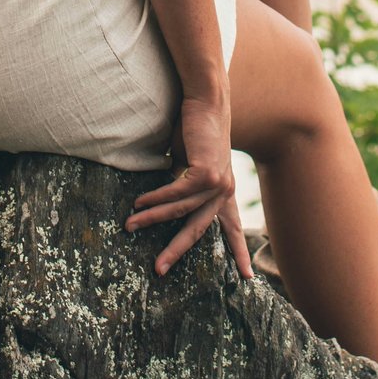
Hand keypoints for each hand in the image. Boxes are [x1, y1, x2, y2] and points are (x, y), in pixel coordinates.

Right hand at [126, 95, 251, 278]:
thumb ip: (186, 185)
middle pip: (199, 229)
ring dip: (152, 218)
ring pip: (181, 211)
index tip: (248, 277)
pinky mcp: (207, 173)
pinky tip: (140, 202)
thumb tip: (167, 203)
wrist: (206, 101)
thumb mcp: (193, 164)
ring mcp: (218, 183)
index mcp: (223, 192)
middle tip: (158, 270)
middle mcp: (224, 191)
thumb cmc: (196, 129)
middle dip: (177, 250)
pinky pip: (176, 193)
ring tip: (130, 226)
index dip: (239, 252)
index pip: (232, 227)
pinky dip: (156, 198)